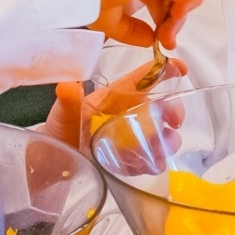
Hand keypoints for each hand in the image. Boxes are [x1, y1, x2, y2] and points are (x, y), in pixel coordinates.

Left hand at [37, 60, 186, 165]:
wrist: (52, 162)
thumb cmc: (59, 131)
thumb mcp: (62, 114)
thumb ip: (68, 101)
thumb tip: (66, 86)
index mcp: (115, 97)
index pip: (142, 80)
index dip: (163, 71)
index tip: (181, 69)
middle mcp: (127, 115)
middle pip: (158, 108)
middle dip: (172, 112)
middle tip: (175, 121)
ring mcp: (130, 138)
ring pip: (159, 136)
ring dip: (166, 141)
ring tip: (162, 149)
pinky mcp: (130, 160)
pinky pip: (148, 160)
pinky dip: (150, 163)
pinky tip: (145, 166)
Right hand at [74, 0, 210, 47]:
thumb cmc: (95, 1)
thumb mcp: (116, 22)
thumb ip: (135, 30)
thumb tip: (151, 40)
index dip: (166, 17)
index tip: (160, 39)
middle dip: (175, 18)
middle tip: (167, 39)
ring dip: (185, 7)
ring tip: (171, 21)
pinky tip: (177, 3)